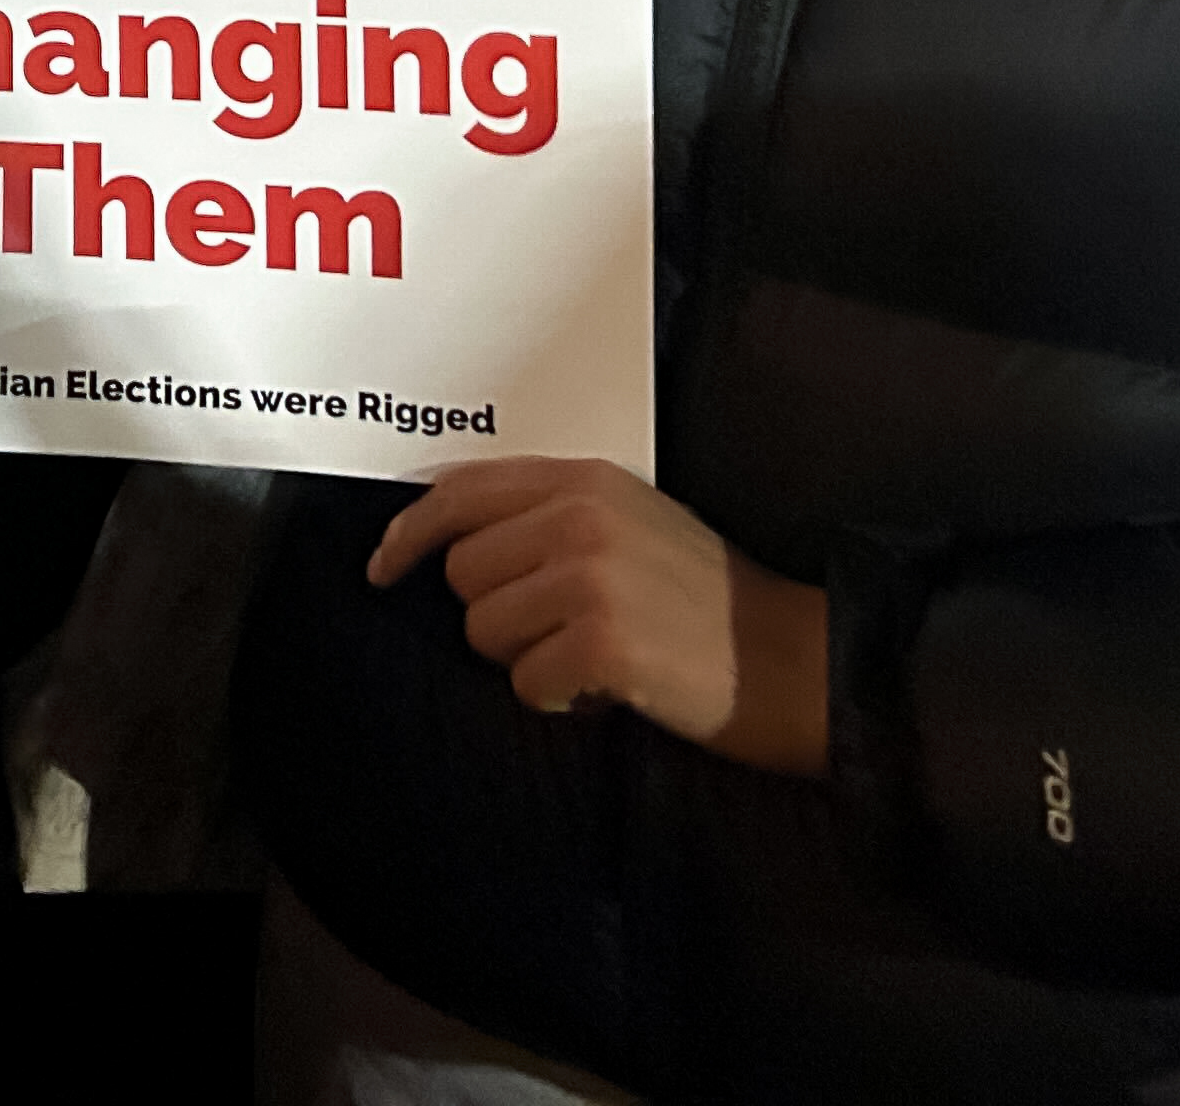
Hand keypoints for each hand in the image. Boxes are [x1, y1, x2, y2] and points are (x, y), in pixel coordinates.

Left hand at [369, 458, 828, 778]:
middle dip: (498, 613)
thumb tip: (453, 535)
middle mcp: (581, 517)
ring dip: (529, 658)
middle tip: (563, 628)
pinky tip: (608, 688)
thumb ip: (550, 514)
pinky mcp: (602, 641)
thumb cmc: (707, 603)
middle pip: (463, 572)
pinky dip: (560, 699)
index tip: (383, 567)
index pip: (461, 491)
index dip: (409, 532)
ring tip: (593, 655)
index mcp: (586, 480)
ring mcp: (591, 577)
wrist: (796, 662)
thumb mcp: (631, 523)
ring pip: (484, 630)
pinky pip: (526, 682)